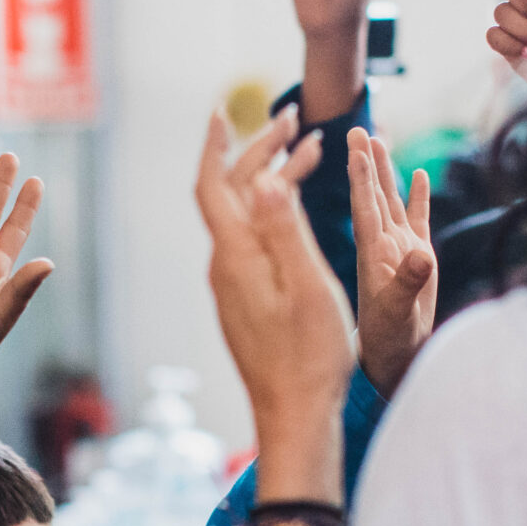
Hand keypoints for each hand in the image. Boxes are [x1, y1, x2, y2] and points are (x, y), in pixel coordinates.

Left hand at [195, 109, 349, 493]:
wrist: (296, 413)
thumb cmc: (310, 356)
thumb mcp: (307, 287)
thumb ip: (287, 231)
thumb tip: (268, 182)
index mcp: (237, 256)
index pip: (213, 185)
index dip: (216, 145)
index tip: (223, 111)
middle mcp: (227, 267)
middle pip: (234, 194)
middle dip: (261, 152)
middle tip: (297, 123)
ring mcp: (236, 285)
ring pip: (248, 216)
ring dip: (275, 180)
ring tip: (313, 154)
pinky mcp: (248, 301)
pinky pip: (256, 240)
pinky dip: (277, 212)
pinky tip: (300, 210)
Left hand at [347, 129, 435, 398]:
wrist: (392, 364)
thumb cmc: (386, 345)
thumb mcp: (396, 315)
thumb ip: (407, 283)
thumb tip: (422, 252)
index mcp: (370, 256)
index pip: (363, 206)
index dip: (358, 176)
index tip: (352, 144)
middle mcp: (380, 248)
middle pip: (370, 195)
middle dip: (363, 161)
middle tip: (356, 127)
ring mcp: (395, 253)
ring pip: (388, 203)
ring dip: (383, 172)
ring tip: (379, 139)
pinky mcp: (413, 262)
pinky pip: (412, 221)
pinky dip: (415, 198)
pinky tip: (418, 174)